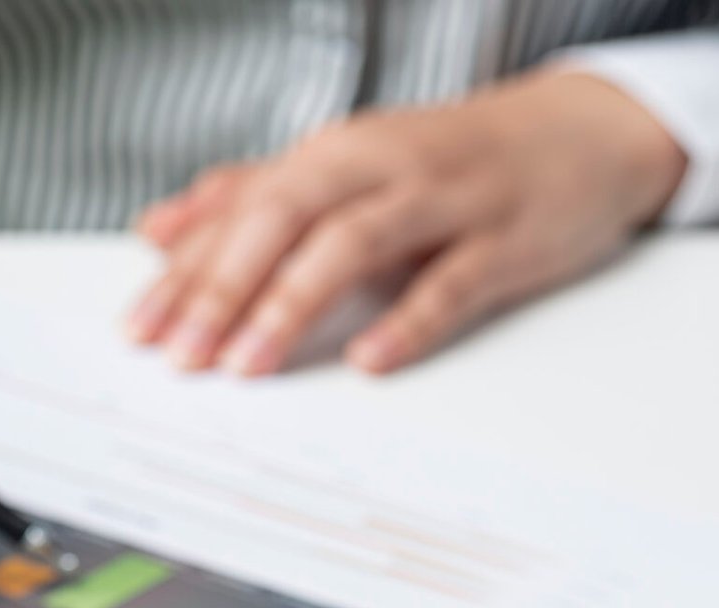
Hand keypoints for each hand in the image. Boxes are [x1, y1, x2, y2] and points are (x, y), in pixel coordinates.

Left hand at [124, 70, 686, 376]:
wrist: (580, 132)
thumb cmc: (451, 163)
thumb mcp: (345, 171)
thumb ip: (251, 198)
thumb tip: (158, 230)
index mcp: (334, 154)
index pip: (242, 210)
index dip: (186, 270)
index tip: (138, 329)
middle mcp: (378, 167)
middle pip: (284, 218)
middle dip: (224, 286)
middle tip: (180, 354)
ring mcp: (442, 201)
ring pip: (353, 244)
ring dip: (293, 304)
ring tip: (248, 365)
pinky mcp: (501, 240)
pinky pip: (449, 283)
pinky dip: (408, 320)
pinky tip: (371, 361)